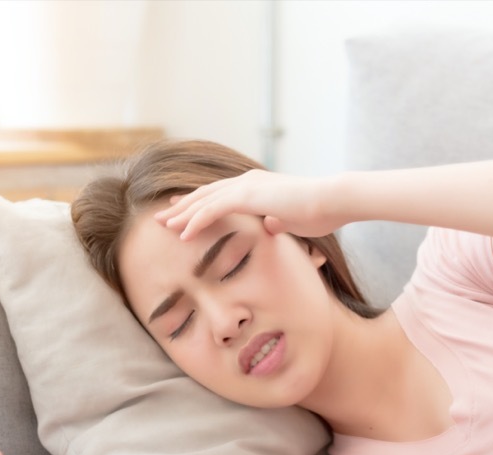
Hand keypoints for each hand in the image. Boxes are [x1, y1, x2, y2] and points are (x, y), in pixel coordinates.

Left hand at [153, 170, 349, 241]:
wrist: (332, 201)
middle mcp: (246, 181)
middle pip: (204, 194)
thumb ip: (276, 220)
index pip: (218, 193)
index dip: (197, 203)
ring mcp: (246, 186)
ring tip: (163, 226)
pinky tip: (182, 234)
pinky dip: (196, 221)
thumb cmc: (319, 212)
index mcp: (255, 185)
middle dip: (181, 207)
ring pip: (204, 201)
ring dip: (181, 214)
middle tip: (160, 218)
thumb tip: (269, 225)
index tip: (179, 211)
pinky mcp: (248, 196)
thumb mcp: (291, 219)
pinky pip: (213, 210)